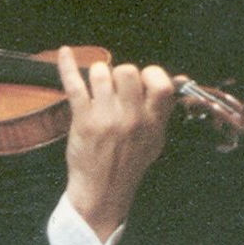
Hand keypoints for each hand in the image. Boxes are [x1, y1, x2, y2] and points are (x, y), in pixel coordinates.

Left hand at [57, 46, 174, 241]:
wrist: (103, 191)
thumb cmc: (128, 163)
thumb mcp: (155, 139)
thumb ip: (163, 109)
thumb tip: (178, 80)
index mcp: (153, 122)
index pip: (161, 83)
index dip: (150, 74)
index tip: (141, 80)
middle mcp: (133, 118)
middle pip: (128, 71)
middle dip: (119, 73)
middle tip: (114, 88)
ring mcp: (107, 117)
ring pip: (101, 73)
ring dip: (97, 75)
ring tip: (96, 88)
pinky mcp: (83, 120)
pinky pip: (74, 84)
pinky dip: (67, 66)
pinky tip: (65, 53)